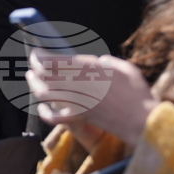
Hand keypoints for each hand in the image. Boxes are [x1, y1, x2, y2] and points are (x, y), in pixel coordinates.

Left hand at [26, 52, 157, 148]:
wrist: (142, 120)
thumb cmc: (138, 93)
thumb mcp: (125, 68)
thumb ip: (107, 62)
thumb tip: (98, 61)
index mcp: (90, 70)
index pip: (55, 61)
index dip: (40, 56)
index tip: (36, 53)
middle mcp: (79, 84)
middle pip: (45, 75)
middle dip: (34, 68)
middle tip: (31, 65)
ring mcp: (77, 102)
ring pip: (44, 93)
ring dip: (34, 85)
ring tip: (31, 79)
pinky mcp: (78, 118)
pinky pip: (53, 117)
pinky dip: (44, 113)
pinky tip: (42, 107)